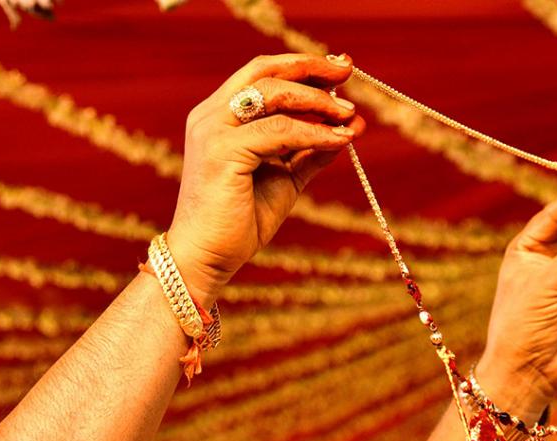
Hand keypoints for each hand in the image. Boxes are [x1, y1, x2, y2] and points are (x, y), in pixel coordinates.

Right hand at [166, 54, 365, 307]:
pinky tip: (339, 139)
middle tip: (348, 73)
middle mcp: (210, 116)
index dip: (303, 66)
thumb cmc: (239, 223)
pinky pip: (279, 131)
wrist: (207, 259)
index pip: (262, 74)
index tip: (340, 69)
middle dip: (312, 68)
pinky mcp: (222, 152)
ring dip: (318, 101)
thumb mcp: (285, 178)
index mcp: (218, 117)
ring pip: (274, 95)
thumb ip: (310, 151)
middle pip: (265, 71)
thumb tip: (349, 126)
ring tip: (349, 114)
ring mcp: (212, 131)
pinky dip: (314, 132)